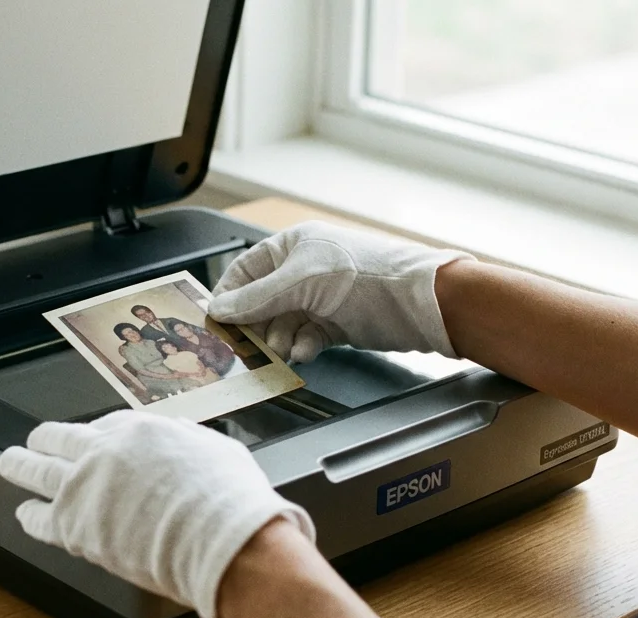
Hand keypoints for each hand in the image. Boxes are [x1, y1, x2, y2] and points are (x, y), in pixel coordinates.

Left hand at [0, 410, 315, 617]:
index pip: (105, 425)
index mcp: (141, 430)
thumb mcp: (218, 450)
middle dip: (46, 439)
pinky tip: (23, 513)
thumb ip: (190, 442)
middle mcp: (105, 451)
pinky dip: (29, 514)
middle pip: (60, 438)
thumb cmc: (229, 500)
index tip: (90, 440)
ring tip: (9, 463)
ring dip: (19, 465)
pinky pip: (39, 517)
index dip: (96, 435)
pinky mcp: (73, 526)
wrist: (221, 540)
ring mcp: (84, 487)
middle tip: (36, 441)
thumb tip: (183, 438)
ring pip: (36, 469)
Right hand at [208, 221, 472, 362]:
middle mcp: (305, 269)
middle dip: (257, 324)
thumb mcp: (302, 283)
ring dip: (280, 339)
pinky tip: (305, 352)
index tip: (217, 322)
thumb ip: (257, 298)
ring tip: (284, 350)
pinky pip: (308, 336)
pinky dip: (303, 345)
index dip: (231, 295)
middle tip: (249, 346)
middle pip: (263, 301)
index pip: (246, 269)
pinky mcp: (338, 323)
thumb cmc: (366, 277)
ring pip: (284, 323)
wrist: (421, 302)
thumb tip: (218, 309)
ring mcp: (323, 297)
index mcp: (294, 245)